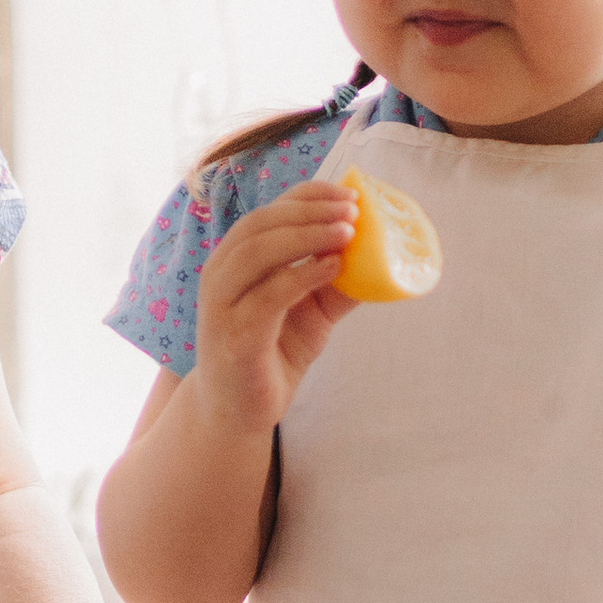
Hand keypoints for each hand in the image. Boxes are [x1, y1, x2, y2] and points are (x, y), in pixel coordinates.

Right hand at [191, 183, 358, 439]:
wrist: (238, 410)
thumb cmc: (271, 353)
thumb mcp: (313, 312)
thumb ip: (337, 283)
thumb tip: (381, 257)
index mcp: (236, 259)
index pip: (269, 212)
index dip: (308, 195)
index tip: (349, 193)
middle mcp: (221, 274)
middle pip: (261, 224)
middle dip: (310, 211)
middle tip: (352, 210)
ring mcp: (222, 305)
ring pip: (257, 252)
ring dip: (306, 236)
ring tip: (347, 233)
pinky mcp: (234, 336)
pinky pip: (267, 296)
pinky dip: (301, 276)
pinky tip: (332, 268)